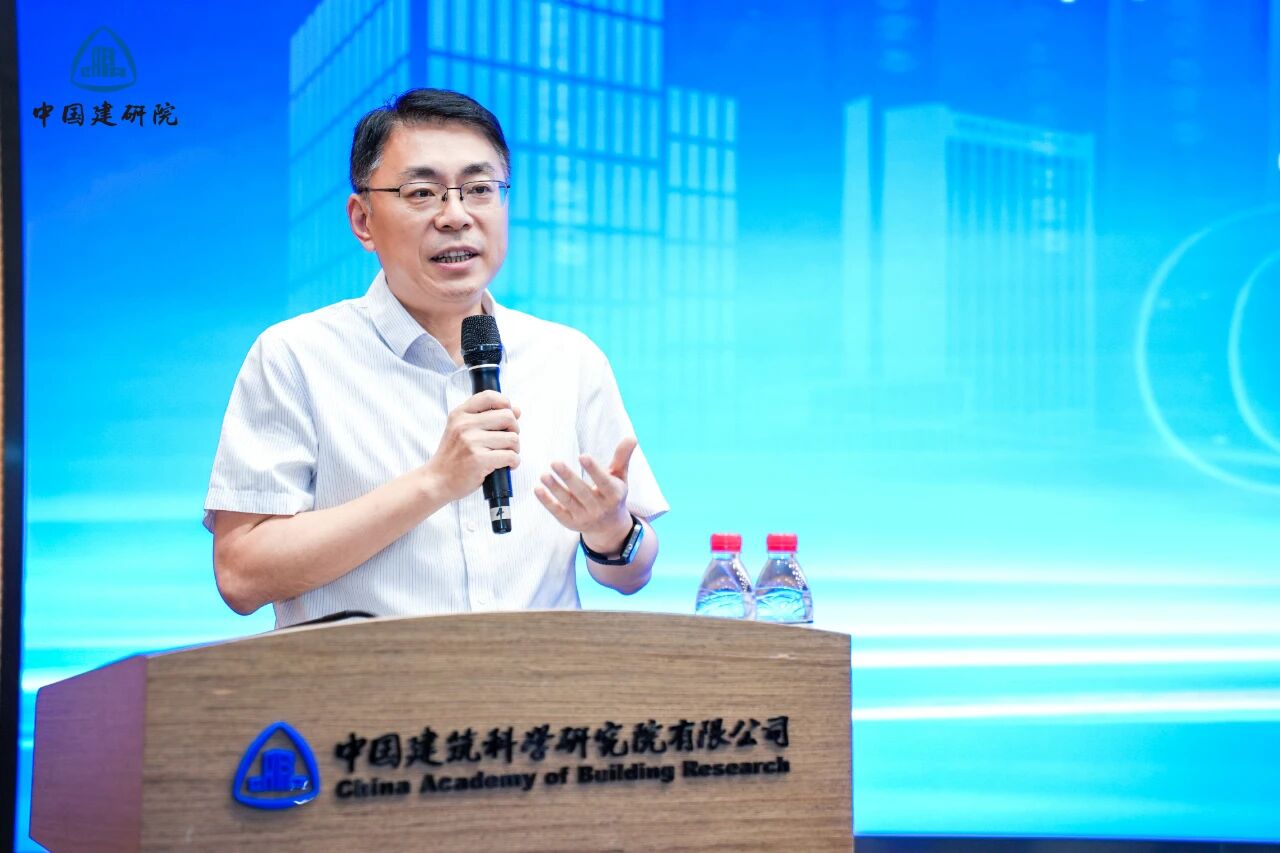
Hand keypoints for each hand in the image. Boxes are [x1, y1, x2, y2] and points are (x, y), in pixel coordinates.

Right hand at [424, 390, 520, 502]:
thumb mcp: (463, 430)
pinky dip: (514, 462)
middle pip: (508, 416)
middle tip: (507, 442)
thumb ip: (489, 418)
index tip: (506, 417)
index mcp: (460, 414)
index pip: (489, 396)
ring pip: (512, 438)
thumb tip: (517, 410)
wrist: (436, 480)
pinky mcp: (479, 460)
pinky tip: (507, 466)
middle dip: (514, 430)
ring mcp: (471, 442)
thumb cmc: (453, 456)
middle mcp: (465, 424)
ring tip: (504, 455)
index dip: (505, 404)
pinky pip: (510, 456)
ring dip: (514, 449)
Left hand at [536, 437, 637, 552]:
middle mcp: (600, 508)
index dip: (594, 470)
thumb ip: (622, 457)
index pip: (604, 482)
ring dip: (555, 488)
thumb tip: (631, 437)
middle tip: (554, 462)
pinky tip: (537, 489)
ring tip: (544, 475)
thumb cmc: (613, 494)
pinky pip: (557, 512)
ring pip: (568, 502)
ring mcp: (584, 518)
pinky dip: (547, 502)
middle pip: (582, 492)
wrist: (610, 527)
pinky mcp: (571, 524)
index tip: (583, 456)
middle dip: (568, 477)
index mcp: (613, 495)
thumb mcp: (620, 477)